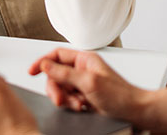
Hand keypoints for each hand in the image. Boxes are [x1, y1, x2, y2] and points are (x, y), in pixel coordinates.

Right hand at [28, 48, 148, 121]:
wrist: (134, 111)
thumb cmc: (120, 95)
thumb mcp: (89, 82)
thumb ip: (65, 73)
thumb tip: (45, 65)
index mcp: (84, 59)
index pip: (57, 55)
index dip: (43, 62)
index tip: (32, 71)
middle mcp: (82, 69)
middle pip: (55, 75)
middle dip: (56, 88)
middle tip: (60, 99)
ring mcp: (83, 83)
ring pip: (61, 88)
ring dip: (65, 98)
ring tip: (77, 104)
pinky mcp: (84, 95)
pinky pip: (68, 98)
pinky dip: (71, 104)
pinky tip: (81, 107)